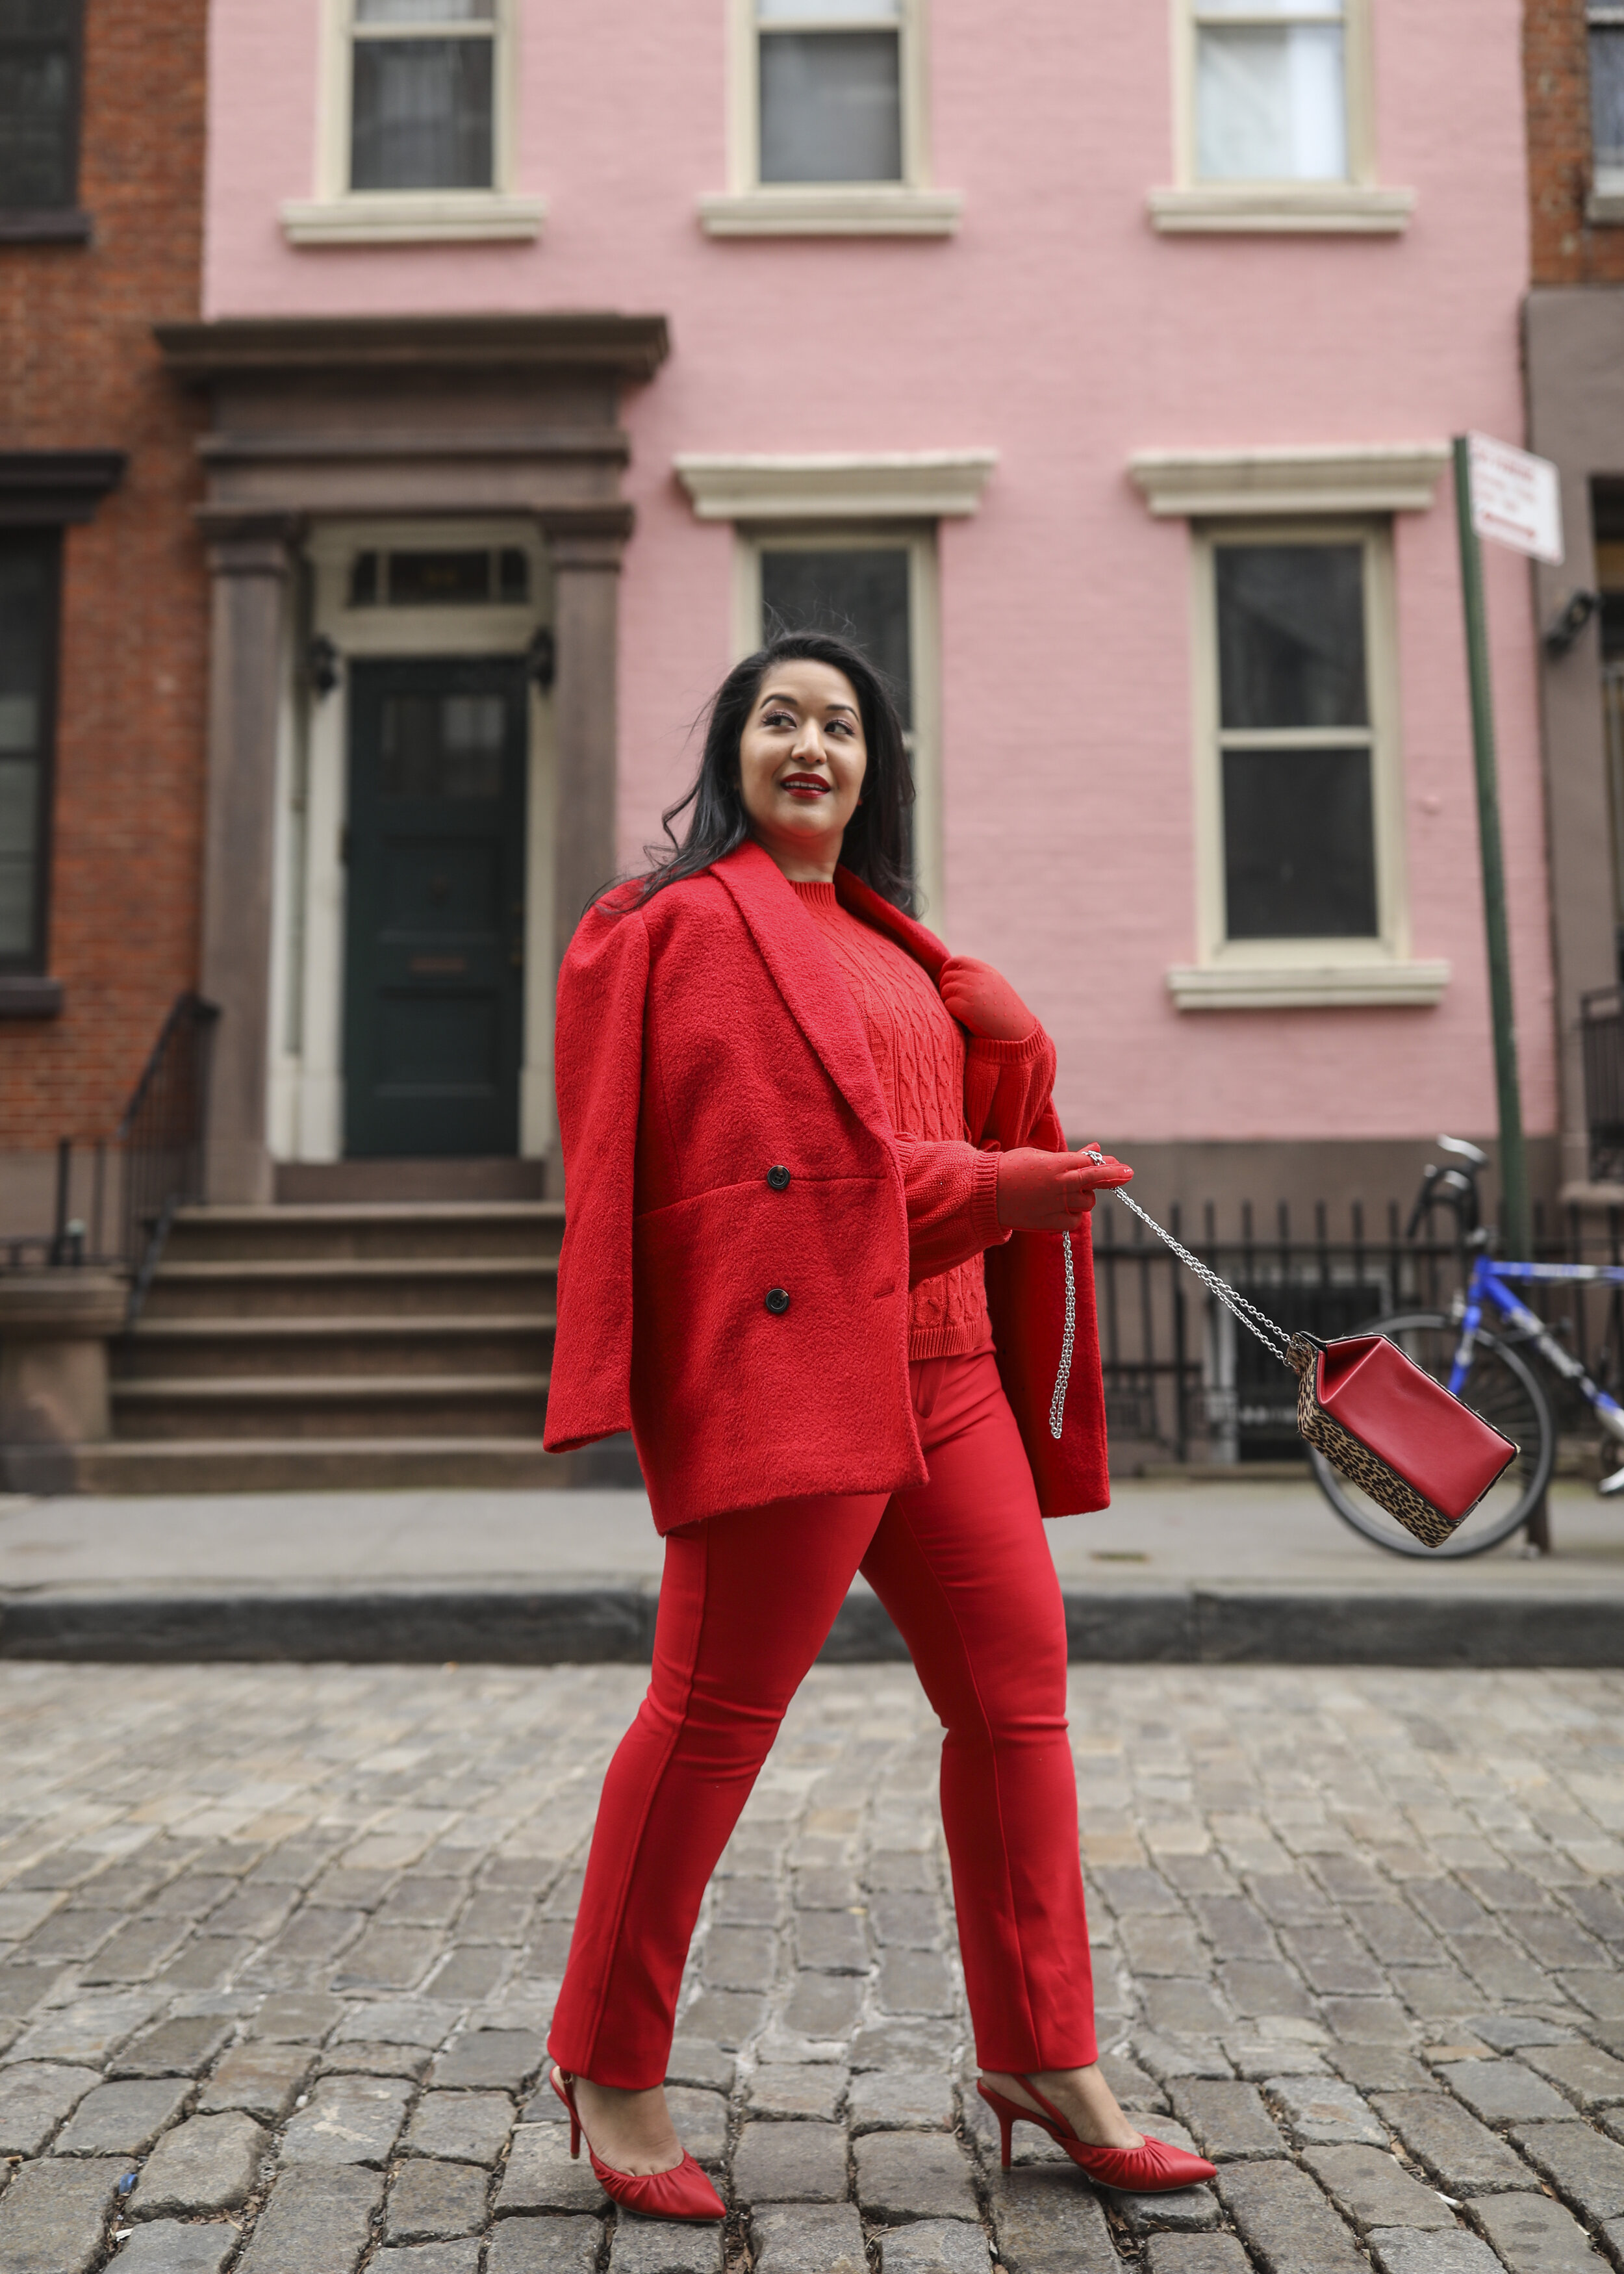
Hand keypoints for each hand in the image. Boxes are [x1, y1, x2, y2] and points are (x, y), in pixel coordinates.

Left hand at [939, 954, 1035, 1041]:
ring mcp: (973, 993)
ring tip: (960, 1010)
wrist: (1017, 1034)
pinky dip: (952, 1011)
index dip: (947, 971)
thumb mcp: (995, 986)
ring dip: (947, 1000)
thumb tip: (946, 974)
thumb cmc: (1003, 1012)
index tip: (947, 983)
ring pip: (945, 989)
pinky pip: (948, 1004)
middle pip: (947, 976)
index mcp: (987, 971)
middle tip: (952, 1000)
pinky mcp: (968, 1009)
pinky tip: (963, 1018)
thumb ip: (976, 977)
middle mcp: (980, 979)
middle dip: (945, 988)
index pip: (956, 961)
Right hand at [995, 1146, 1132, 1231]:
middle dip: (1114, 1177)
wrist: (985, 1193)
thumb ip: (1071, 1156)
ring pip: (1086, 1203)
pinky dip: (1073, 1215)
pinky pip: (1074, 1221)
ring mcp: (1056, 1204)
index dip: (1109, 1165)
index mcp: (1057, 1164)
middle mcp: (1060, 1184)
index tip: (1125, 1168)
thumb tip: (1096, 1148)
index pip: (1092, 1164)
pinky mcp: (1050, 1223)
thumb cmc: (1011, 1169)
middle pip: (1095, 1182)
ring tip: (1069, 1193)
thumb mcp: (1040, 1156)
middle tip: (1128, 1174)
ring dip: (1084, 1197)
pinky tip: (1061, 1209)